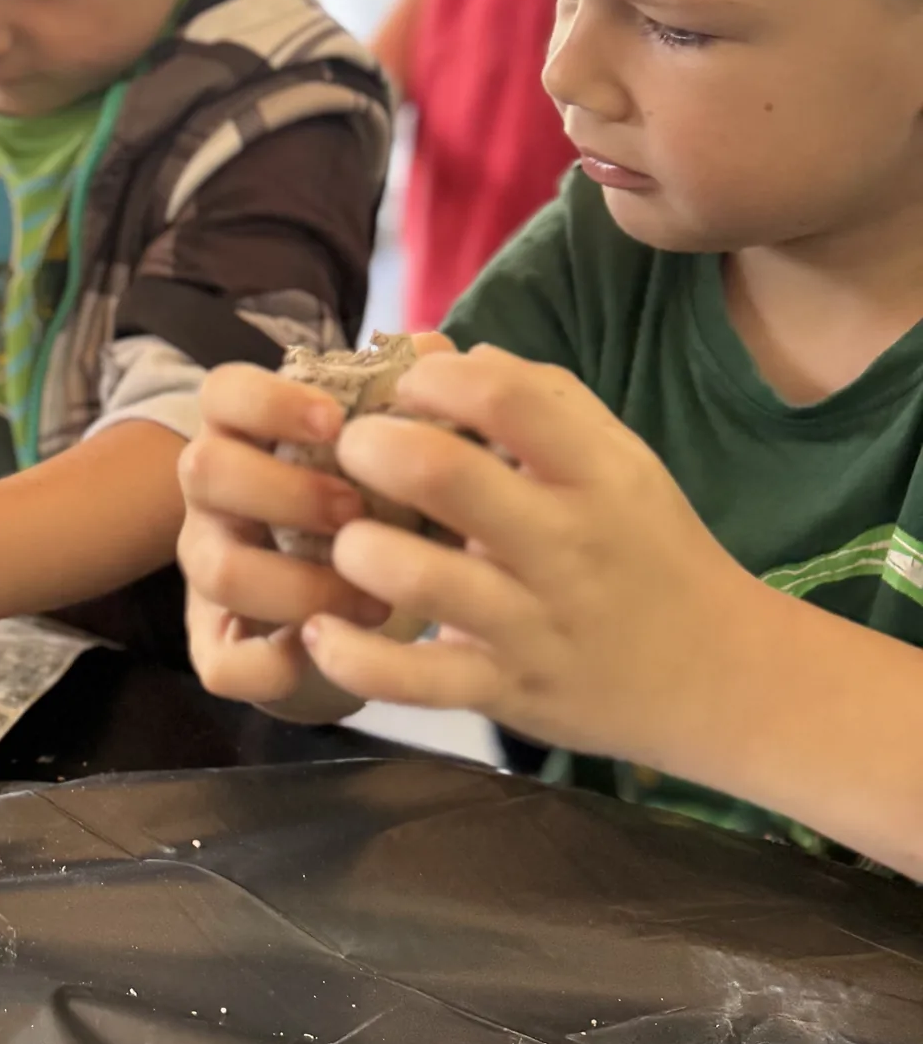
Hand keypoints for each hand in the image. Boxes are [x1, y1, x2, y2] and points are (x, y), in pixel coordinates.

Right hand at [177, 352, 452, 715]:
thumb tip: (436, 347)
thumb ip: (406, 403)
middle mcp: (214, 499)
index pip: (223, 391)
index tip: (334, 422)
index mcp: (248, 436)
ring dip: (298, 584)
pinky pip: (222, 663)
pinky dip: (276, 663)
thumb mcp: (390, 457)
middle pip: (202, 468)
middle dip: (285, 492)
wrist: (362, 608)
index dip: (269, 400)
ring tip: (374, 599)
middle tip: (357, 512)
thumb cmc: (375, 509)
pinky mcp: (219, 647)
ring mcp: (210, 570)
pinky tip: (334, 649)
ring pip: (216, 569)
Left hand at [300, 346, 754, 751]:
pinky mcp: (504, 692)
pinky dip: (351, 656)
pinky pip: (410, 680)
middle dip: (369, 447)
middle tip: (352, 452)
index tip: (407, 390)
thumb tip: (442, 351)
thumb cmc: (648, 549)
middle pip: (441, 474)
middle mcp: (564, 545)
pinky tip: (324, 628)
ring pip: (415, 576)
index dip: (431, 379)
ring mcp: (532, 624)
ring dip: (356, 549)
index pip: (501, 395)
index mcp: (594, 473)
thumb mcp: (618, 460)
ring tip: (349, 542)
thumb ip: (536, 397)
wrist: (719, 677)